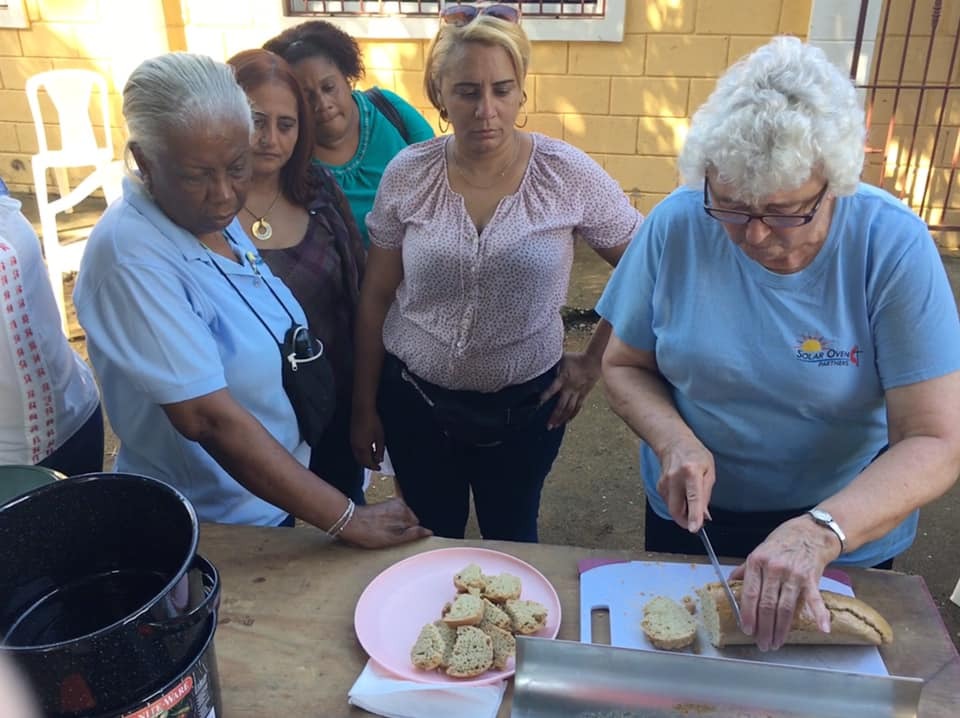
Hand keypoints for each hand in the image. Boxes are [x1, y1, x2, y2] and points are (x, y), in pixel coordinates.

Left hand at [338, 497, 431, 547]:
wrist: (348, 523)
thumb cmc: (369, 533)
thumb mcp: (393, 538)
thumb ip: (413, 534)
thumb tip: (429, 532)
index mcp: (404, 510)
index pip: (416, 525)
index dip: (408, 535)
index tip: (398, 540)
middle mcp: (399, 503)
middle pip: (409, 521)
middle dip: (402, 529)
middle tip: (389, 537)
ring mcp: (390, 503)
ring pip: (400, 519)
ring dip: (394, 526)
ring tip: (382, 532)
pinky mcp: (383, 505)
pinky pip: (392, 515)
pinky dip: (388, 522)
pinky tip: (379, 528)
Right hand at [350, 406, 384, 469]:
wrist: (362, 409)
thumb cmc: (373, 422)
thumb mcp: (380, 437)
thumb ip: (379, 450)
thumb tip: (379, 460)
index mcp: (362, 448)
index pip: (367, 462)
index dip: (373, 467)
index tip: (379, 469)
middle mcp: (355, 447)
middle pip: (360, 461)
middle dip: (368, 464)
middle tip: (376, 465)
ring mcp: (352, 442)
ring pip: (357, 456)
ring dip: (364, 459)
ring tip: (373, 458)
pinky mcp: (351, 437)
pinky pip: (355, 450)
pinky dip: (361, 453)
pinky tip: (367, 450)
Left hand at [540, 352, 600, 429]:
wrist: (594, 361)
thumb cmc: (575, 358)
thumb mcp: (562, 358)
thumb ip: (552, 363)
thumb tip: (540, 360)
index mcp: (563, 379)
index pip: (553, 388)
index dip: (546, 395)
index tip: (538, 402)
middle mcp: (570, 388)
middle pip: (562, 405)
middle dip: (554, 416)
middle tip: (548, 426)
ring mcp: (577, 393)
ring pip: (569, 409)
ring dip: (562, 418)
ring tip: (555, 426)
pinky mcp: (583, 394)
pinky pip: (577, 407)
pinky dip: (572, 415)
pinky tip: (566, 421)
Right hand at [656, 438, 714, 532]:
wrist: (674, 443)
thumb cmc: (695, 455)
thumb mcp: (709, 471)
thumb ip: (706, 494)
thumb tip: (704, 516)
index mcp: (691, 472)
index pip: (693, 497)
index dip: (694, 515)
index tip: (695, 529)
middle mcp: (674, 478)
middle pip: (676, 509)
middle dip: (686, 521)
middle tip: (696, 522)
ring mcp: (664, 482)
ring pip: (672, 508)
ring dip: (683, 512)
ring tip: (691, 501)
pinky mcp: (659, 486)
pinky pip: (669, 503)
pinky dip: (678, 504)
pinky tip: (683, 493)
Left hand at [729, 516, 839, 649]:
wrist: (810, 530)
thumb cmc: (782, 541)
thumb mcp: (759, 550)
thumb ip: (746, 569)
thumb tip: (731, 583)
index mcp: (757, 561)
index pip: (750, 593)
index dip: (747, 614)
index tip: (747, 629)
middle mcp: (774, 568)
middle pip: (767, 604)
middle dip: (764, 628)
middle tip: (763, 644)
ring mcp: (793, 574)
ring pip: (785, 606)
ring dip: (781, 628)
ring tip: (777, 642)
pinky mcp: (811, 577)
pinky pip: (814, 599)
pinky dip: (819, 614)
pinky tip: (821, 629)